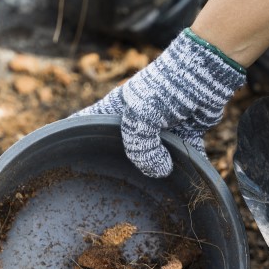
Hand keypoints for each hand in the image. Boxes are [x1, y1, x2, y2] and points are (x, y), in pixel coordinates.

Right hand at [74, 29, 245, 176]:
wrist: (206, 74)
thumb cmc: (165, 89)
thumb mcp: (141, 117)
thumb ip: (141, 148)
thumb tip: (158, 172)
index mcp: (115, 111)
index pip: (85, 124)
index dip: (72, 140)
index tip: (62, 161)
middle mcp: (135, 121)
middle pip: (121, 149)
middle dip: (119, 168)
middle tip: (112, 191)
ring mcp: (160, 129)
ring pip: (154, 157)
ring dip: (156, 172)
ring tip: (151, 194)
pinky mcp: (185, 134)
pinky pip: (184, 156)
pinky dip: (187, 167)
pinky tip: (186, 183)